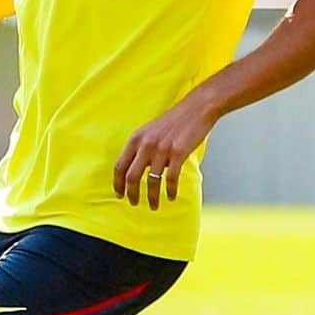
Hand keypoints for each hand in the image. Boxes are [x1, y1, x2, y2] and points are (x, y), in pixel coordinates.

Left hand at [113, 87, 217, 210]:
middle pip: (131, 176)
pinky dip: (170, 191)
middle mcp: (146, 144)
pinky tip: (171, 197)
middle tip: (134, 204)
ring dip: (152, 197)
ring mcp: (162, 149)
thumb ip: (141, 148)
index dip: (118, 183)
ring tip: (154, 206)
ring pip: (151, 181)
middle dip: (131, 194)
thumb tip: (135, 171)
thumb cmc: (174, 121)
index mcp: (136, 138)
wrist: (196, 109)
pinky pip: (171, 179)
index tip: (119, 194)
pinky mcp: (178, 153)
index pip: (120, 166)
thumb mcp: (150, 131)